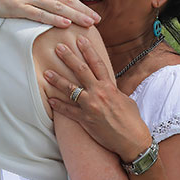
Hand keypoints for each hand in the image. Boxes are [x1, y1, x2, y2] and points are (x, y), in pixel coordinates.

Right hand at [0, 0, 98, 27]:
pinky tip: (65, 23)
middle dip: (82, 9)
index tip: (90, 11)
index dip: (78, 3)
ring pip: (56, 6)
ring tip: (88, 23)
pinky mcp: (16, 5)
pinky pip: (38, 13)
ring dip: (74, 15)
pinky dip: (53, 19)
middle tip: (97, 19)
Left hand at [44, 37, 151, 162]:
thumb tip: (108, 86)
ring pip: (70, 89)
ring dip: (57, 80)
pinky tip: (50, 100)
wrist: (132, 140)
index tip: (80, 39)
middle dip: (69, 58)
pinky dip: (58, 105)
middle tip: (58, 47)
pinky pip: (68, 111)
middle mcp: (99, 93)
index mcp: (110, 86)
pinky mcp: (85, 120)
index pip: (98, 63)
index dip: (88, 50)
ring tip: (47, 72)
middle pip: (81, 71)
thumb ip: (114, 90)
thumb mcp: (125, 99)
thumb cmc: (132, 120)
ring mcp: (91, 106)